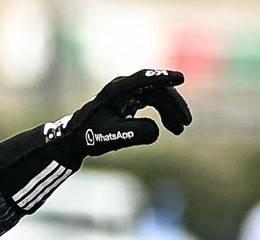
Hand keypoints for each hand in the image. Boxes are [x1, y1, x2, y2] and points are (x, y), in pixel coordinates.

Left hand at [0, 70, 189, 211]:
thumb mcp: (112, 137)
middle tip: (185, 124)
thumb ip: (134, 133)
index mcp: (117, 91)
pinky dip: (162, 114)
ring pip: (156, 96)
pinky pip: (152, 103)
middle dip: (173, 105)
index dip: (163, 78)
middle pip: (156, 90)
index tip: (181, 79)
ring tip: (179, 129)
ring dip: (170, 111)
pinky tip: (169, 127)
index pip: (144, 79)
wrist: (74, 140)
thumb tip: (156, 131)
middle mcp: (123, 88)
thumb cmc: (89, 137)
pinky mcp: (129, 102)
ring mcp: (127, 93)